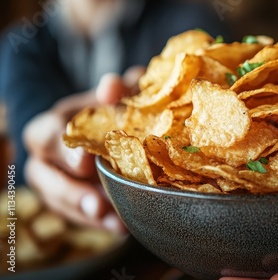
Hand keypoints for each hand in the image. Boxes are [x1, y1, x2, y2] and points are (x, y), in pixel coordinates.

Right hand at [23, 67, 144, 231]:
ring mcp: (53, 184)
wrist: (97, 133)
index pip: (46, 136)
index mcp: (49, 127)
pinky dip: (100, 223)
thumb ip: (114, 90)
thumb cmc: (103, 112)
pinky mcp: (67, 203)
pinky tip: (121, 228)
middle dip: (72, 194)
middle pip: (46, 179)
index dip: (64, 149)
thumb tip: (112, 87)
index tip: (86, 161)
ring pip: (61, 203)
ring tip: (115, 223)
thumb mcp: (110, 96)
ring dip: (89, 215)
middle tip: (98, 205)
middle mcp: (44, 159)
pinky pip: (78, 217)